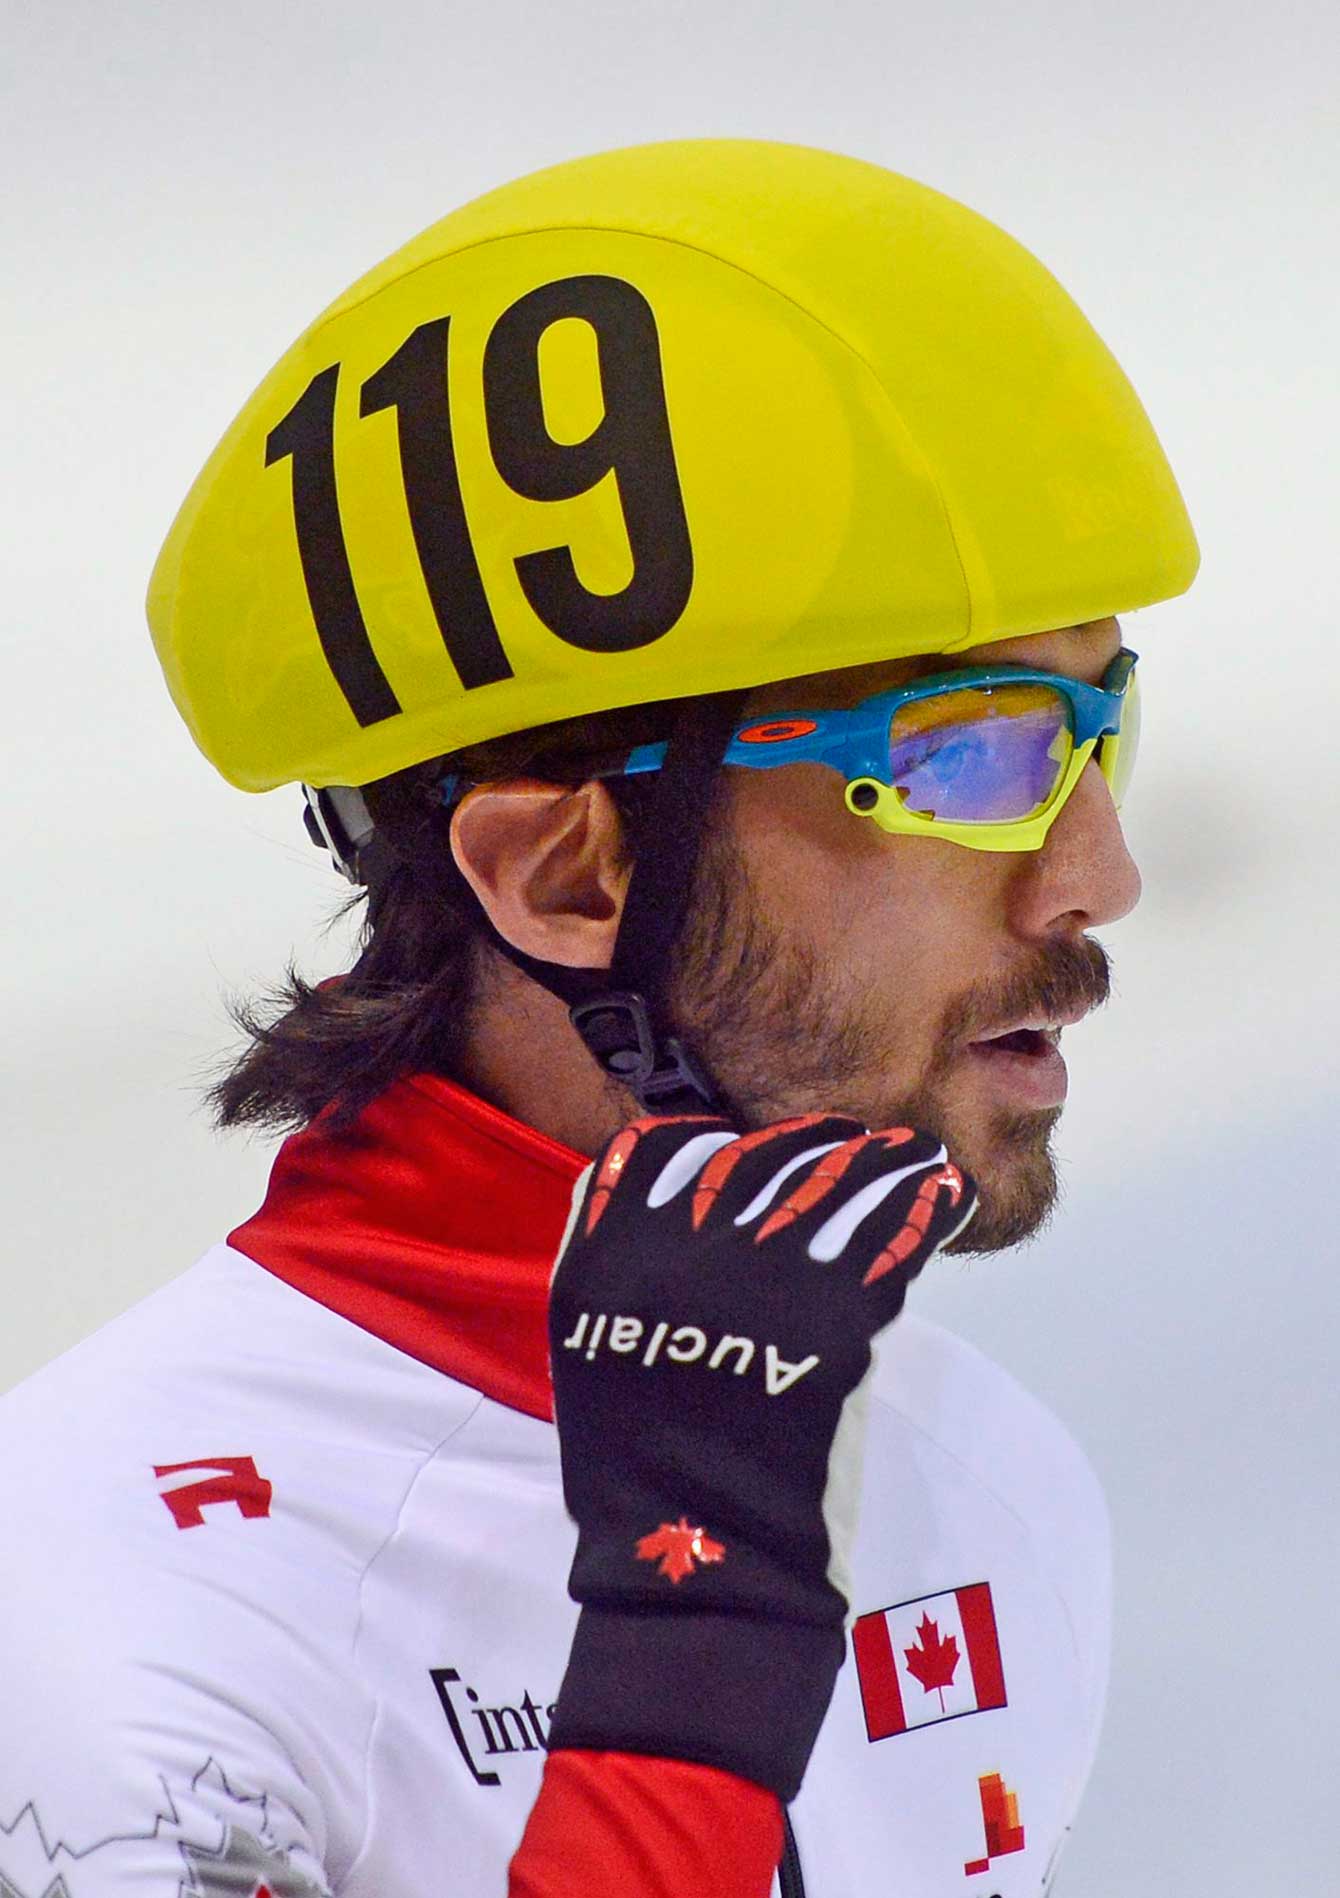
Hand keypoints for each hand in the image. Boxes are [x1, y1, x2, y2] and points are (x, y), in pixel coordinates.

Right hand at [546, 1111, 975, 1798]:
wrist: (700, 1552)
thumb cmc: (642, 1463)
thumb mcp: (593, 1343)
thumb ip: (619, 1261)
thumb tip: (685, 1199)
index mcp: (609, 1252)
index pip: (664, 1151)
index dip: (717, 1146)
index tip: (755, 1149)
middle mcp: (680, 1244)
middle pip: (757, 1156)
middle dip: (812, 1145)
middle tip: (850, 1143)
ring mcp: (758, 1270)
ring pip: (833, 1183)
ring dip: (882, 1163)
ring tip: (914, 1154)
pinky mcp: (834, 1309)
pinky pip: (891, 1234)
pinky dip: (924, 1207)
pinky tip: (945, 1190)